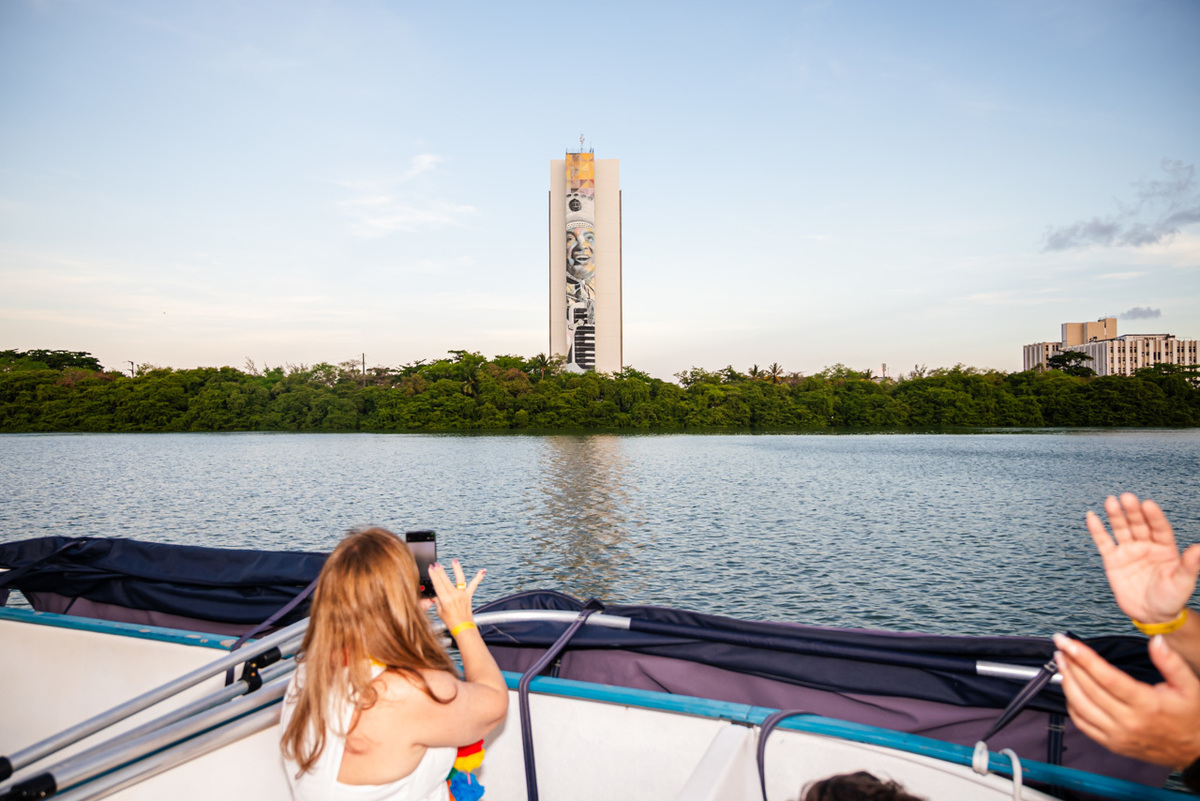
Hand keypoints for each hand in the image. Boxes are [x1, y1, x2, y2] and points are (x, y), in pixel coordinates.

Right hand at [428, 558, 484, 631]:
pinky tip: (483, 571)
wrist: (463, 627)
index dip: (434, 575)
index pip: (438, 583)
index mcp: (445, 599)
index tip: (431, 568)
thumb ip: (438, 601)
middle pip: (446, 579)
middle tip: (436, 564)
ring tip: (454, 561)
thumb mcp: (440, 611)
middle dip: (440, 570)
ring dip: (456, 568)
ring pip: (459, 578)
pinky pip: (474, 585)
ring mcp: (462, 594)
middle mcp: (454, 595)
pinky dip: (479, 577)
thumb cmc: (451, 622)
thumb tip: (435, 594)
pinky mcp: (469, 595)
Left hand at [1055, 632, 1199, 768]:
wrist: (1196, 752)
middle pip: (1089, 689)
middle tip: (1061, 647)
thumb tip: (1156, 640)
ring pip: (1080, 707)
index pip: (1106, 677)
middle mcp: (1128, 721)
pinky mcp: (1112, 744)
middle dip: (1070, 664)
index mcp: (1146, 704)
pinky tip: (1070, 689)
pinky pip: (1083, 724)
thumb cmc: (1191, 718)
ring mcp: (1118, 735)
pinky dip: (1071, 704)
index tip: (1067, 642)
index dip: (1083, 657)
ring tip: (1061, 663)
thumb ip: (1171, 662)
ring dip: (1066, 683)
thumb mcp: (1190, 686)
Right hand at [1086, 493, 1199, 623]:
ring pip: (1121, 529)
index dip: (1154, 517)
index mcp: (1165, 548)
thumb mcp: (1183, 582)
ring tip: (1111, 501)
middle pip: (1139, 524)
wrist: (1151, 614)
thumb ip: (1189, 565)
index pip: (1160, 528)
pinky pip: (1103, 542)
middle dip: (1133, 511)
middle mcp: (1146, 545)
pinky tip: (1092, 517)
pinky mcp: (1113, 560)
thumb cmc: (1171, 598)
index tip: (1148, 505)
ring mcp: (1129, 551)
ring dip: (1116, 515)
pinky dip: (1097, 530)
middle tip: (1127, 498)